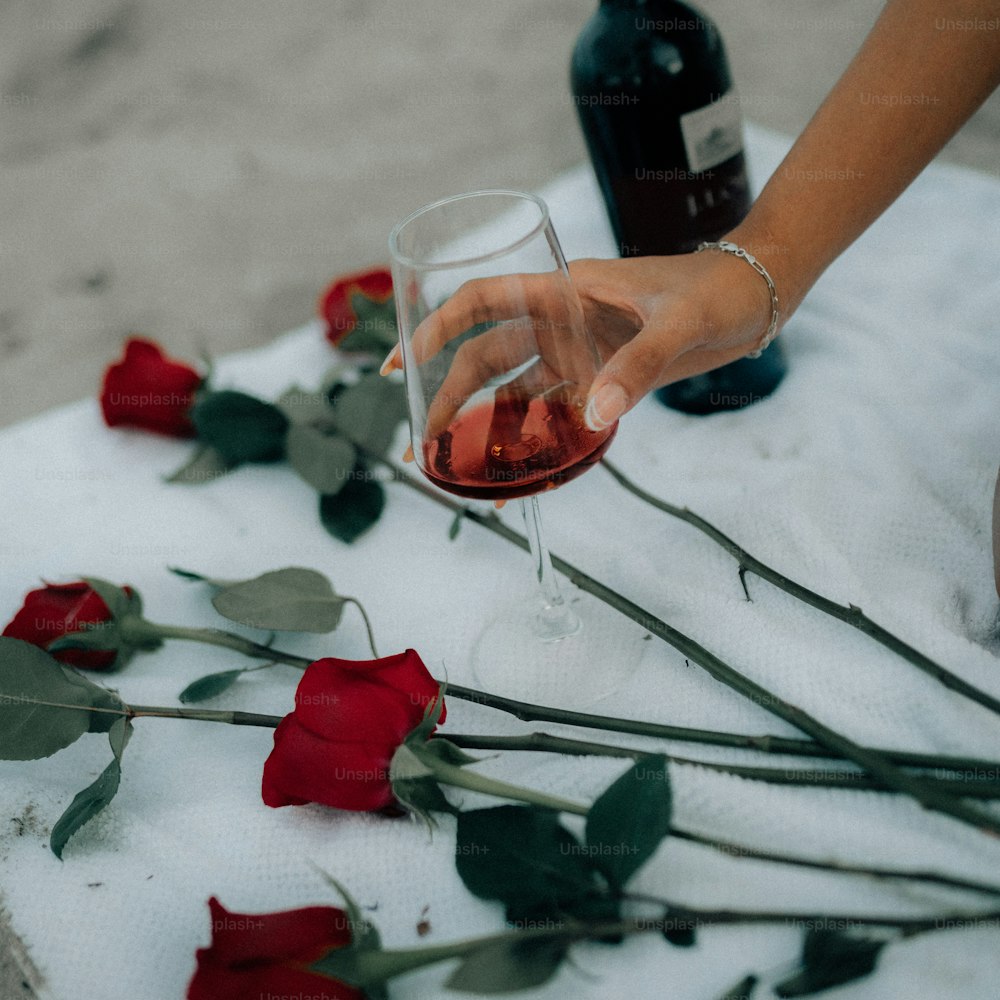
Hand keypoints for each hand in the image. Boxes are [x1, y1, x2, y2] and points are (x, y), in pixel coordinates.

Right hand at [380, 249, 774, 430]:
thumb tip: (590, 421)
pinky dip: (532, 443)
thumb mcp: (679, 325)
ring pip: (512, 392)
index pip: (483, 300)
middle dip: (447, 398)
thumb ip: (638, 368)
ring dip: (481, 427)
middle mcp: (560, 321)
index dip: (436, 327)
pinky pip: (553, 414)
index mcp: (564, 290)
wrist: (755, 298)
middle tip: (419, 442)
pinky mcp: (597, 380)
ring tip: (454, 468)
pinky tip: (516, 477)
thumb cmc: (717, 293)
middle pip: (486, 359)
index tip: (402, 363)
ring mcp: (576, 353)